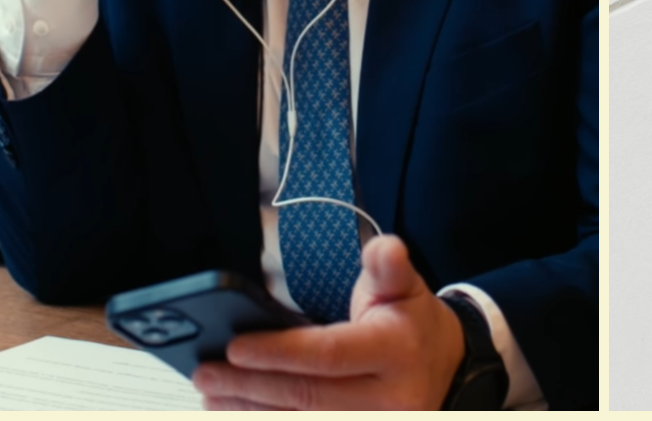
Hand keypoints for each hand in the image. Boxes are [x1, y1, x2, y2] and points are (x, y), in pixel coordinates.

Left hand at [192, 235, 466, 410]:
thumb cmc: (411, 324)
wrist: (445, 370)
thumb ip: (388, 266)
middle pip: (308, 396)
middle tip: (206, 372)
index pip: (329, 354)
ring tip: (212, 396)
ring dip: (250, 413)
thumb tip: (385, 248)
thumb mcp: (405, 287)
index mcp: (398, 351)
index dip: (279, 352)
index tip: (235, 346)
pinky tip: (240, 415)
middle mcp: (390, 400)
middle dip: (250, 385)